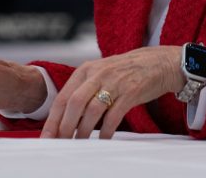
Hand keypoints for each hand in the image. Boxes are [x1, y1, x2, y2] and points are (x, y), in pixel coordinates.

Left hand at [42, 46, 182, 138]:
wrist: (157, 62)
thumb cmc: (125, 71)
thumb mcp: (100, 74)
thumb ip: (83, 91)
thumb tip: (65, 119)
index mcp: (86, 70)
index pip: (63, 97)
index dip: (53, 119)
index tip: (47, 136)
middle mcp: (97, 74)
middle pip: (74, 103)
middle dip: (65, 126)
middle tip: (62, 142)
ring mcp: (114, 82)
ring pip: (92, 110)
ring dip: (84, 130)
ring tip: (80, 143)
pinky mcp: (130, 92)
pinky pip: (114, 115)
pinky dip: (106, 130)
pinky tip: (103, 139)